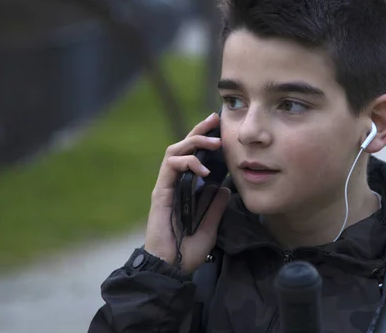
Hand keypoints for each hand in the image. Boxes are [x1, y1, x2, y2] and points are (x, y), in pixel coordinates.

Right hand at [145, 112, 230, 273]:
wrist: (170, 266)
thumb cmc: (187, 249)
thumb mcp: (210, 226)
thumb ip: (215, 208)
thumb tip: (225, 189)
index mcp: (186, 189)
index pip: (194, 157)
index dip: (205, 141)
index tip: (220, 129)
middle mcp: (174, 183)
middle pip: (184, 147)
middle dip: (199, 131)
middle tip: (214, 120)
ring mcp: (166, 186)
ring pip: (175, 151)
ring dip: (194, 142)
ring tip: (214, 143)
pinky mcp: (160, 191)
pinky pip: (170, 166)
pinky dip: (187, 162)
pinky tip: (202, 169)